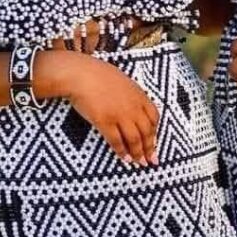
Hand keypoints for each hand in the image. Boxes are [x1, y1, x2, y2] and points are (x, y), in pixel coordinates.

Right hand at [46, 51, 159, 165]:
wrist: (81, 74)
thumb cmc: (98, 74)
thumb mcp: (123, 81)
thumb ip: (132, 95)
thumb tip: (135, 108)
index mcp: (139, 95)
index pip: (154, 117)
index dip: (155, 132)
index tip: (154, 142)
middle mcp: (133, 106)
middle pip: (146, 131)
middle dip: (150, 148)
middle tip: (152, 160)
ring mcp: (119, 115)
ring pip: (134, 139)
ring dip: (138, 153)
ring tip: (139, 163)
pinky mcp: (105, 121)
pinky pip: (116, 141)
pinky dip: (122, 152)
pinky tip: (124, 158)